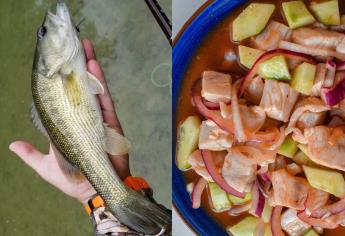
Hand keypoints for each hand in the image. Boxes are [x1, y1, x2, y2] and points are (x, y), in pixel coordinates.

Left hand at [9, 39, 130, 203]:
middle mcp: (83, 115)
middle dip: (77, 64)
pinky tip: (93, 64)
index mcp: (69, 123)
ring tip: (84, 45)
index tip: (57, 61)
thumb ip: (31, 154)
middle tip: (73, 43)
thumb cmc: (71, 179)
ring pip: (92, 86)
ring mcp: (97, 116)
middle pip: (79, 85)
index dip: (61, 78)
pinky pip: (103, 97)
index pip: (63, 96)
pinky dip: (99, 81)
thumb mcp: (44, 166)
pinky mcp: (110, 120)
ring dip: (89, 65)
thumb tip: (12, 143)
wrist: (94, 190)